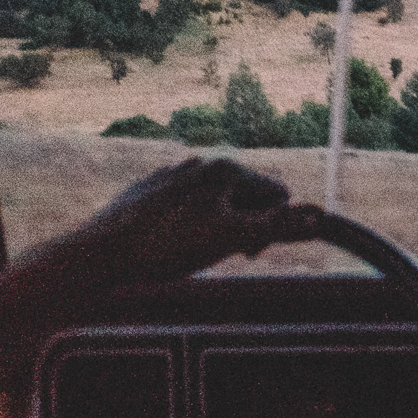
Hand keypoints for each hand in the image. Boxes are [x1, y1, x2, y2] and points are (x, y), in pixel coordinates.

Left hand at [60, 158, 322, 286]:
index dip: (274, 226)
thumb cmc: (169, 246)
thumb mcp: (232, 239)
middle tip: (225, 254)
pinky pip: (184, 205)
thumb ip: (278, 227)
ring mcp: (172, 175)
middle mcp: (202, 164)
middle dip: (245, 224)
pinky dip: (188, 224)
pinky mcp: (146, 190)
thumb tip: (319, 218)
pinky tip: (169, 245)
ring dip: (218, 225)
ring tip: (195, 253)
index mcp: (227, 170)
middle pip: (246, 195)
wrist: (98, 254)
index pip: (277, 193)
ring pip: (215, 201)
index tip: (250, 254)